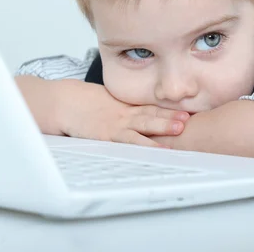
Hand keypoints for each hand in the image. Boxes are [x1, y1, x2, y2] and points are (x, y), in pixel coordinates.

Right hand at [53, 79, 189, 147]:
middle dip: (170, 116)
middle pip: (151, 114)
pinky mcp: (106, 135)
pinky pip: (127, 141)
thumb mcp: (105, 102)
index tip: (188, 110)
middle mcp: (123, 114)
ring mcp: (116, 124)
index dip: (169, 109)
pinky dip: (142, 145)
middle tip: (190, 118)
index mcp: (124, 107)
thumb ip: (122, 109)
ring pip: (143, 125)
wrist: (63, 103)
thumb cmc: (81, 104)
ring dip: (162, 126)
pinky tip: (156, 150)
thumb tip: (138, 116)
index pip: (150, 107)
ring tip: (180, 128)